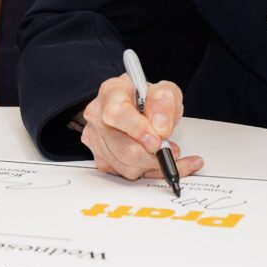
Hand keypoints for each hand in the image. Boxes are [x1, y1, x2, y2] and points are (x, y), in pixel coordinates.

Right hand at [78, 74, 203, 183]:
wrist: (137, 105)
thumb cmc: (146, 98)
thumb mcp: (165, 91)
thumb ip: (165, 103)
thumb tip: (161, 129)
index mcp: (111, 92)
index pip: (117, 113)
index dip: (138, 130)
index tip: (157, 139)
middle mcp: (98, 115)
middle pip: (123, 147)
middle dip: (153, 155)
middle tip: (170, 149)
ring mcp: (97, 139)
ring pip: (125, 166)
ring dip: (152, 165)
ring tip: (166, 153)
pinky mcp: (101, 158)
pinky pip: (126, 174)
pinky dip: (149, 172)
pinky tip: (160, 162)